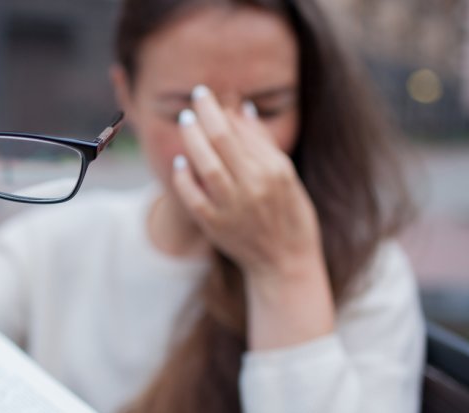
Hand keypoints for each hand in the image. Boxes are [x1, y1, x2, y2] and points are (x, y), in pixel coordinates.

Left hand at [172, 85, 321, 280]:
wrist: (285, 262)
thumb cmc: (289, 213)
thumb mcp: (286, 175)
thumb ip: (262, 142)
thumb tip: (241, 108)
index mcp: (274, 171)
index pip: (239, 131)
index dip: (218, 110)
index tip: (205, 95)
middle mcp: (255, 187)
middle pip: (222, 142)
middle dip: (204, 116)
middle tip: (194, 100)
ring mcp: (234, 208)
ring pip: (206, 166)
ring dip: (192, 140)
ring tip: (185, 121)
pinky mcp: (216, 226)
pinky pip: (193, 198)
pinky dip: (184, 179)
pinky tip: (180, 162)